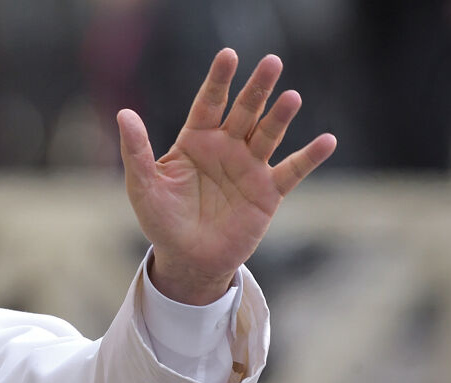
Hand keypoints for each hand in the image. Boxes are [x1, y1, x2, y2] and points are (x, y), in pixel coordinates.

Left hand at [117, 48, 336, 304]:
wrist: (188, 259)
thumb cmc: (162, 220)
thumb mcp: (143, 187)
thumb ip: (136, 151)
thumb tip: (123, 114)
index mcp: (196, 140)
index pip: (208, 103)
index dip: (218, 80)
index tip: (228, 56)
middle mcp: (226, 147)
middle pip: (244, 111)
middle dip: (256, 89)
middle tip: (271, 62)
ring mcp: (250, 167)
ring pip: (268, 135)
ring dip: (280, 116)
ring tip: (291, 97)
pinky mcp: (268, 192)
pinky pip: (291, 171)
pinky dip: (309, 158)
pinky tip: (327, 141)